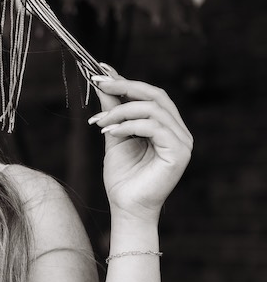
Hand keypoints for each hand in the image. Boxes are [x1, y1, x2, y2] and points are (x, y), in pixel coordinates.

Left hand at [89, 66, 192, 220]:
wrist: (126, 209)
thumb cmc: (123, 178)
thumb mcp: (115, 137)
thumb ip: (113, 111)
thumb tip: (104, 83)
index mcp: (167, 126)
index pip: (150, 95)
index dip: (126, 81)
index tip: (101, 73)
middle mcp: (179, 131)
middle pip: (156, 95)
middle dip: (125, 87)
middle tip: (99, 83)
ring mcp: (182, 141)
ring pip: (153, 109)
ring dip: (122, 110)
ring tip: (100, 122)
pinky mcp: (179, 152)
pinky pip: (155, 127)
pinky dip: (130, 125)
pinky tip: (111, 131)